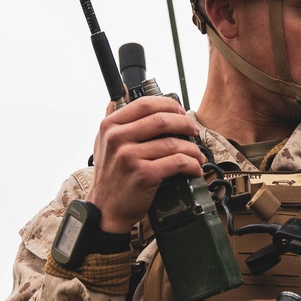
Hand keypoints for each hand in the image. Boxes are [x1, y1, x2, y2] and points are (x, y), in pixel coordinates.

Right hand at [87, 96, 204, 234]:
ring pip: (172, 143)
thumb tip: (125, 90)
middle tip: (194, 130)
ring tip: (198, 154)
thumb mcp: (102, 142)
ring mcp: (130, 156)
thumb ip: (113, 116)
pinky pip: (177, 162)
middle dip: (185, 123)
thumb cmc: (109, 175)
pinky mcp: (144, 175)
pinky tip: (194, 168)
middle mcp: (118, 138)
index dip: (168, 105)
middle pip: (161, 120)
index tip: (181, 112)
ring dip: (192, 148)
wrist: (106, 210)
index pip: (145, 104)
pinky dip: (191, 164)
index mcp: (110, 126)